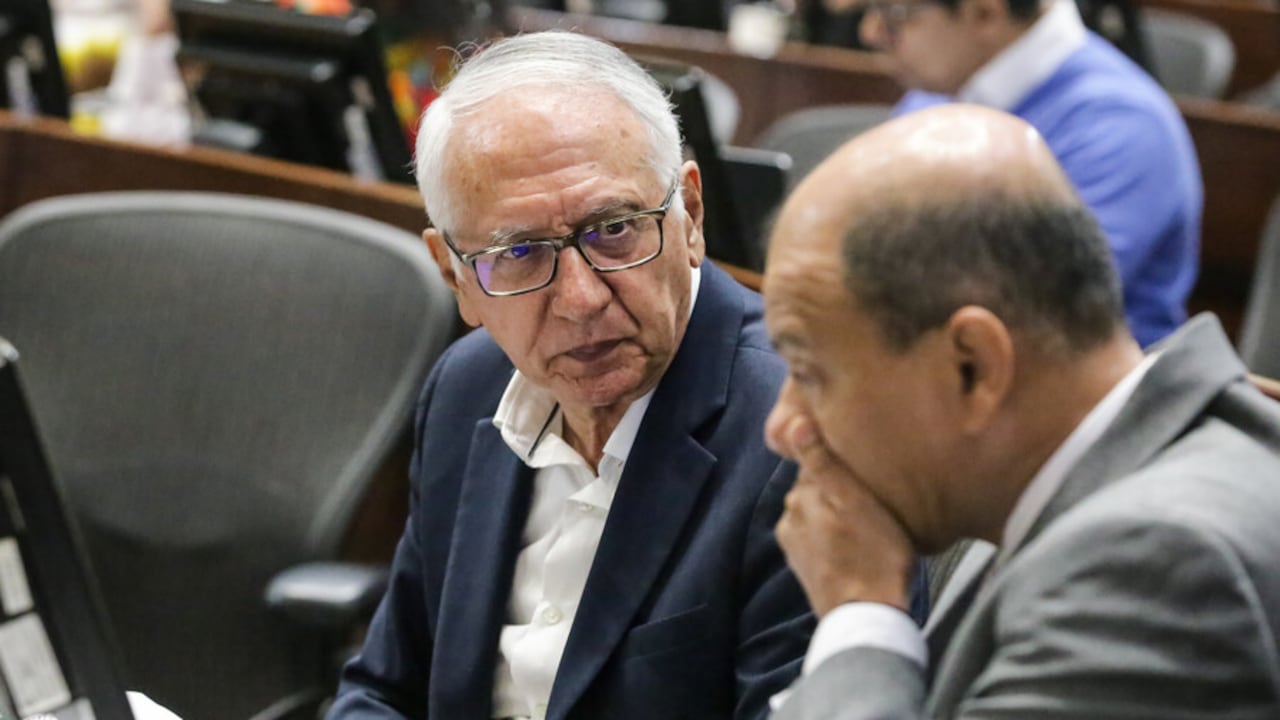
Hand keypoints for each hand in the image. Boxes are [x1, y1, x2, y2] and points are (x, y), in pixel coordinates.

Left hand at [773, 415, 916, 617]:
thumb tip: (794, 422)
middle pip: (816, 486)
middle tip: (872, 497)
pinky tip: (851, 546)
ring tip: (864, 525)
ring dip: (834, 513)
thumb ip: (823, 461)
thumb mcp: (857, 501)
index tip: (864, 462)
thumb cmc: (872, 554)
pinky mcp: (801, 565)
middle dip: (837, 487)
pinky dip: (830, 537)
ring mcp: (793, 542)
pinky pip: (816, 538)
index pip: (818, 459)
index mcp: (803, 492)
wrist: (865, 617)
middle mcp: (790, 514)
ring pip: (817, 513)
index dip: (842, 458)